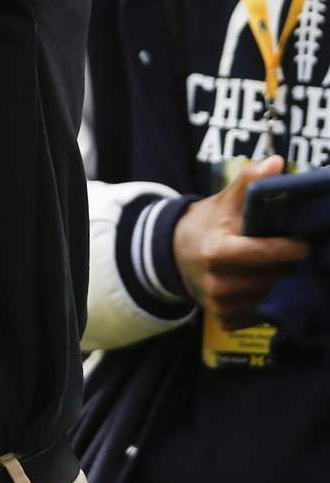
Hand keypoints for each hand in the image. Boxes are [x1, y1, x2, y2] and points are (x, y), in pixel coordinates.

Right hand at [173, 156, 310, 329]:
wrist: (176, 253)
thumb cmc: (208, 224)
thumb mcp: (224, 202)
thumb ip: (249, 182)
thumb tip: (276, 162)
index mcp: (214, 252)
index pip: (263, 254)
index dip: (289, 248)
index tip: (306, 242)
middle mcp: (215, 282)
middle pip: (272, 278)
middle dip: (289, 268)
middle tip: (299, 256)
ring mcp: (218, 304)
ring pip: (270, 299)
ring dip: (282, 286)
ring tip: (286, 271)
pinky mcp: (224, 320)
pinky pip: (260, 315)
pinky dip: (269, 303)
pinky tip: (268, 287)